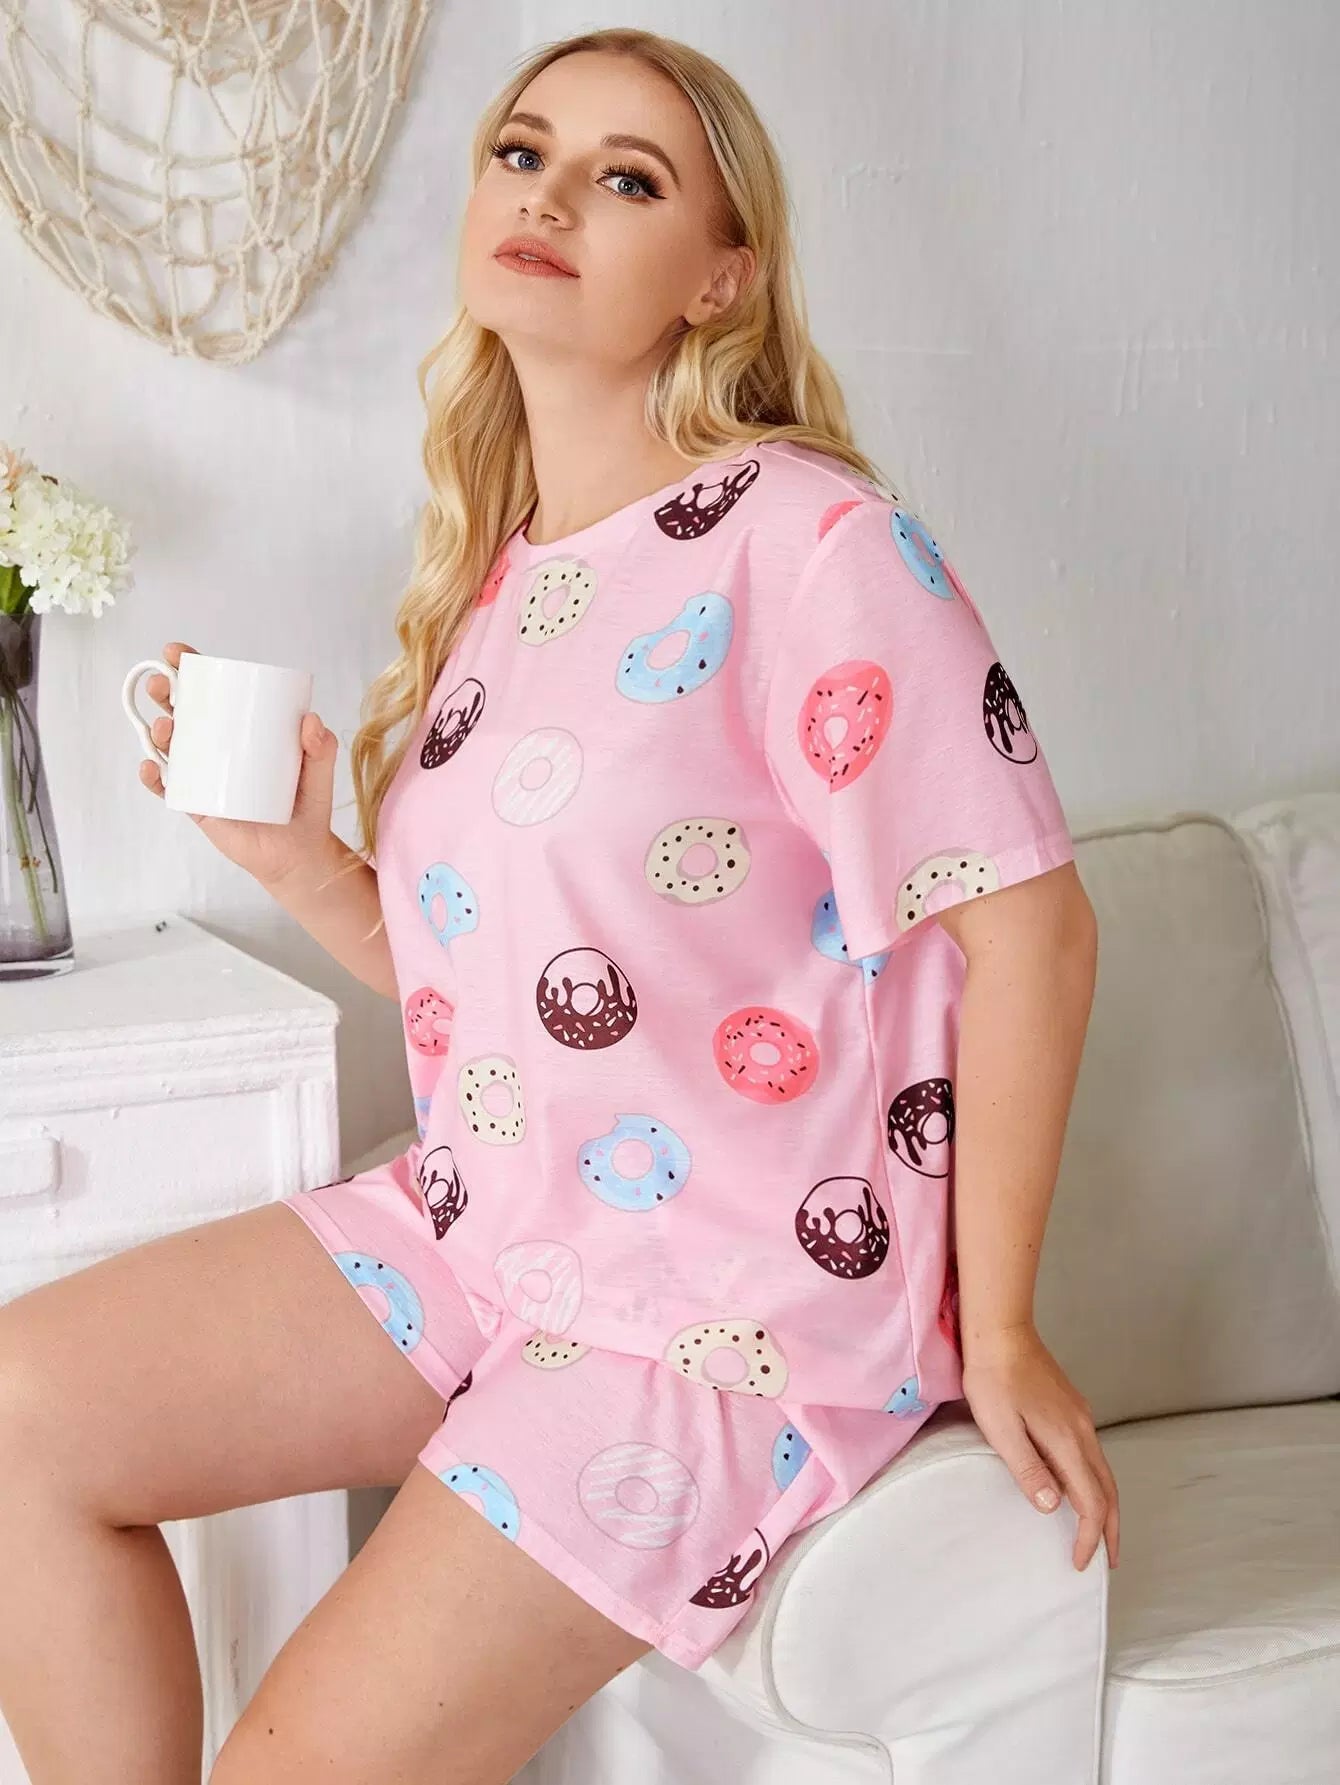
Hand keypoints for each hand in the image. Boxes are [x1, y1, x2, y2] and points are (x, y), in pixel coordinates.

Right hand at [137, 640, 341, 887]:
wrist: (299, 854)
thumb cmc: (306, 804)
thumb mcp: (319, 770)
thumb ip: (321, 747)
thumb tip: (310, 721)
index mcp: (240, 730)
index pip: (212, 693)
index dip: (190, 671)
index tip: (177, 653)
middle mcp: (215, 749)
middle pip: (182, 714)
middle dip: (164, 693)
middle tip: (160, 684)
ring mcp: (203, 776)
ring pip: (170, 748)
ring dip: (158, 733)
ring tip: (164, 727)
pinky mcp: (198, 806)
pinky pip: (169, 790)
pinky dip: (155, 778)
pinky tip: (150, 768)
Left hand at [960, 1321, 1119, 1572]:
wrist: (1000, 1330)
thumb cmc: (992, 1378)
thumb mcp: (1001, 1428)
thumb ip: (1027, 1468)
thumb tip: (1053, 1507)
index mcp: (1067, 1440)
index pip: (1091, 1501)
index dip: (1089, 1537)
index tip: (1080, 1562)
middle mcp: (1082, 1430)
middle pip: (1109, 1491)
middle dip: (1111, 1529)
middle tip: (1108, 1562)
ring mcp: (1080, 1417)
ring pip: (1104, 1472)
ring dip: (1106, 1507)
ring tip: (1099, 1533)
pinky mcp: (1071, 1408)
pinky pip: (1092, 1455)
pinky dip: (1095, 1483)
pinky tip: (1080, 1488)